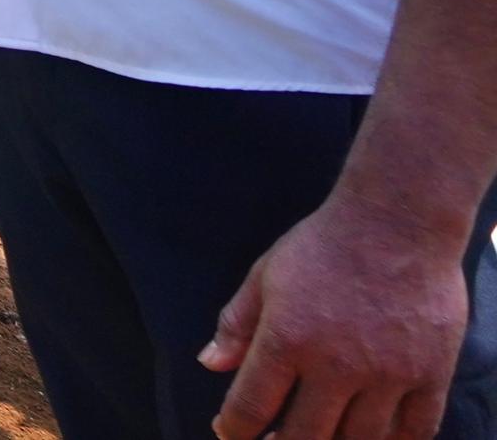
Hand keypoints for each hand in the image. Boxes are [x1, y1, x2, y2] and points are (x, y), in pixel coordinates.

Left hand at [203, 192, 481, 439]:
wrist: (396, 222)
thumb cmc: (323, 245)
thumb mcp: (265, 275)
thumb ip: (238, 323)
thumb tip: (210, 364)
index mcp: (287, 339)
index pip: (251, 406)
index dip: (234, 429)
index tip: (228, 433)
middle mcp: (337, 366)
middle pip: (305, 436)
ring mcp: (388, 375)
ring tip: (320, 439)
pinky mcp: (430, 375)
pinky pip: (416, 431)